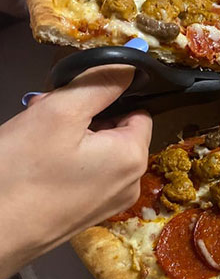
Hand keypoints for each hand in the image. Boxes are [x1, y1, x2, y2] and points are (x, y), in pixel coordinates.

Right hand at [0, 65, 151, 278]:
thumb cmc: (21, 173)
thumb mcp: (61, 112)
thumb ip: (101, 83)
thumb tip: (133, 63)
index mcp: (134, 157)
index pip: (137, 111)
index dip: (105, 98)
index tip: (71, 100)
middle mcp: (130, 183)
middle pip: (115, 132)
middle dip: (82, 117)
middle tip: (42, 114)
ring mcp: (108, 203)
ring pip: (96, 152)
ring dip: (68, 136)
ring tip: (33, 138)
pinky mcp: (85, 215)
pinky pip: (84, 175)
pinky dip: (63, 161)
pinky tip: (34, 160)